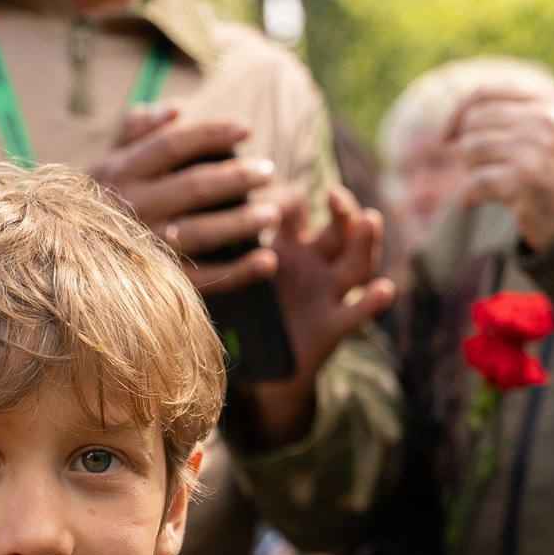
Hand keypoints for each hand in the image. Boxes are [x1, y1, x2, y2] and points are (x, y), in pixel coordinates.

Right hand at [90, 108, 279, 294]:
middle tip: (268, 170)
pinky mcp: (155, 283)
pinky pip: (202, 278)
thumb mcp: (104, 164)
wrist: (60, 261)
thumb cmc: (93, 204)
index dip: (211, 134)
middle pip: (194, 187)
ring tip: (274, 212)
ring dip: (243, 222)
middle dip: (237, 177)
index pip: (172, 145)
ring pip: (202, 231)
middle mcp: (132, 208)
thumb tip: (175, 108)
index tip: (247, 128)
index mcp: (121, 173)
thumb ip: (134, 132)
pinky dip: (238, 272)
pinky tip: (267, 261)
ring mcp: (144, 247)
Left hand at [239, 183, 395, 448]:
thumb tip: (169, 218)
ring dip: (365, 241)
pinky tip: (384, 290)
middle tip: (336, 194)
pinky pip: (355, 313)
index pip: (294, 206)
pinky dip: (371, 303)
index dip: (285, 197)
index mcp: (289, 243)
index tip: (268, 190)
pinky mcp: (335, 324)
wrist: (264, 365)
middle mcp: (315, 262)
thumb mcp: (231, 275)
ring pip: (354, 262)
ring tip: (370, 220)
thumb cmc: (248, 310)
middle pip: (336, 229)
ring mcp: (329, 291)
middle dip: (342, 210)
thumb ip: (215, 249)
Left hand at [447, 66, 553, 250]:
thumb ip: (513, 114)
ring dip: (469, 172)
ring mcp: (536, 147)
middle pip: (474, 121)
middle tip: (482, 170)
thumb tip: (457, 110)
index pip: (487, 92)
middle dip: (468, 149)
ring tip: (487, 186)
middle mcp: (545, 118)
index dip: (458, 114)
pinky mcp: (525, 180)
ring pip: (470, 149)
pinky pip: (472, 182)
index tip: (445, 137)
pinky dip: (465, 197)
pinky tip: (471, 203)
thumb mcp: (548, 132)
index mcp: (551, 100)